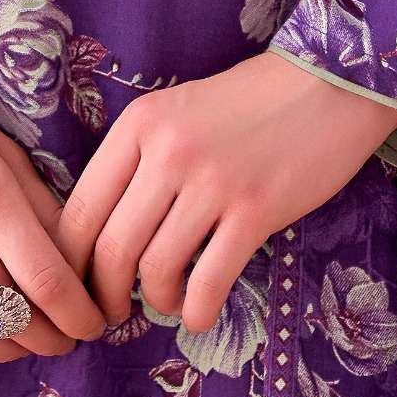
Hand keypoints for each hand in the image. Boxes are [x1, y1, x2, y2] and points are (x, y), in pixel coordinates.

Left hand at [51, 49, 396, 336]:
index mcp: (140, 123)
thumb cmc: (247, 102)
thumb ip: (139, 158)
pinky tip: (200, 311)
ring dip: (156, 301)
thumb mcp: (177, 110)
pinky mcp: (255, 210)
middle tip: (113, 313)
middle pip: (111, 248)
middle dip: (104, 296)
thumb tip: (102, 230)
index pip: (82, 208)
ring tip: (168, 301)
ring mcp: (212, 180)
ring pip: (155, 269)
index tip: (80, 287)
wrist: (325, 82)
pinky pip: (208, 282)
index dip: (71, 263)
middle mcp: (168, 150)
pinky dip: (196, 312)